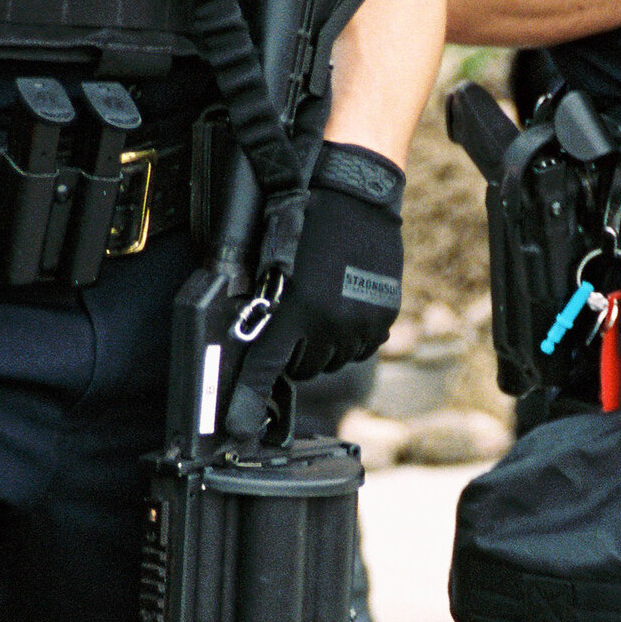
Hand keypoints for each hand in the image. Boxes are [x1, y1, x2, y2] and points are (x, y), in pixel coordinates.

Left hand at [230, 143, 404, 430]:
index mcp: (291, 309)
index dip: (247, 401)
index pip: (264, 368)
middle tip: (293, 318)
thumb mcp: (272, 262)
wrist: (356, 194)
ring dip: (321, 344)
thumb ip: (263, 308)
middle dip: (292, 352)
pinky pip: (359, 348)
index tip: (238, 428)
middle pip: (300, 369)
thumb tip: (250, 346)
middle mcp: (326, 324)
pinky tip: (343, 304)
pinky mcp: (382, 319)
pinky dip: (348, 336)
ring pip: (331, 361)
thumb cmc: (306, 220)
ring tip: (321, 305)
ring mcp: (358, 324)